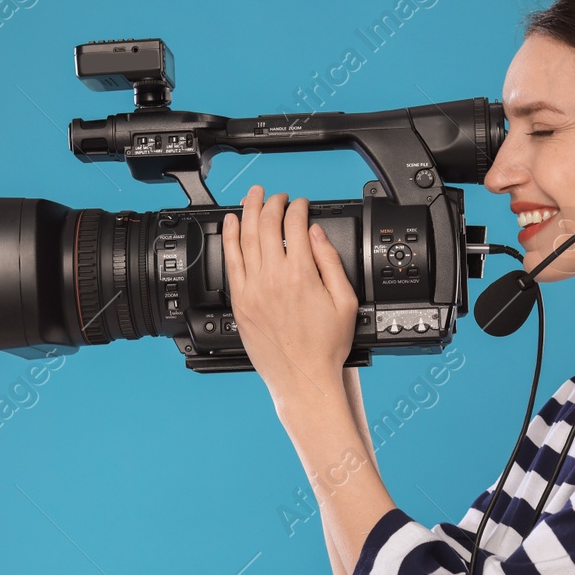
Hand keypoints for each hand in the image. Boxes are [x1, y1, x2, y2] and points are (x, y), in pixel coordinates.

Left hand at [221, 184, 358, 401]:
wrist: (303, 378)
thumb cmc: (325, 347)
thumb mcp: (344, 301)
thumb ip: (329, 262)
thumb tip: (316, 234)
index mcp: (301, 274)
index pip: (295, 225)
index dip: (298, 208)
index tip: (302, 204)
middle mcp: (273, 278)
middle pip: (267, 225)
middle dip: (273, 203)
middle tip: (277, 195)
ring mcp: (252, 289)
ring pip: (246, 237)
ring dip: (249, 211)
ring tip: (253, 196)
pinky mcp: (240, 302)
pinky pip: (230, 261)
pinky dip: (230, 238)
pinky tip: (231, 223)